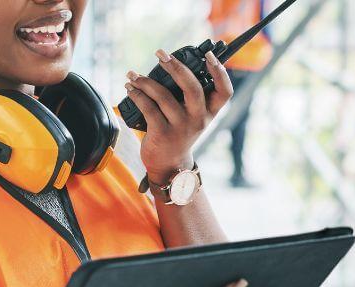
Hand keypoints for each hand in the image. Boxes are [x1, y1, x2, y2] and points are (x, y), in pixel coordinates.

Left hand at [125, 49, 234, 184]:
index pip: (225, 91)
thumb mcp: (191, 116)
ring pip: (163, 96)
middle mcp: (198, 119)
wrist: (168, 164)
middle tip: (161, 54)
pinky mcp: (162, 134)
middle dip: (176, 67)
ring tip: (133, 75)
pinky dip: (137, 95)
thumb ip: (187, 95)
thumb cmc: (178, 132)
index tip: (209, 56)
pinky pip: (148, 108)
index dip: (220, 72)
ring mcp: (181, 127)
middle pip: (193, 88)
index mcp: (209, 112)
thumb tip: (168, 65)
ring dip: (145, 81)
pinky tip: (130, 89)